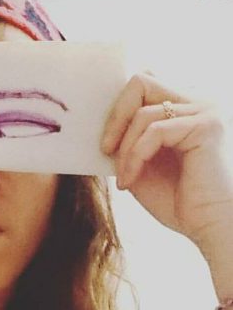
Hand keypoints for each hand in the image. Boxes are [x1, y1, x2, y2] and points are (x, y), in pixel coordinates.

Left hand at [101, 72, 232, 244]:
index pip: (144, 83)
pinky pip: (154, 131)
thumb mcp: (141, 164)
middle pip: (140, 81)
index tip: (105, 138)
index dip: (118, 105)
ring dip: (124, 149)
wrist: (210, 228)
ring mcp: (205, 111)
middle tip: (104, 148)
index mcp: (184, 109)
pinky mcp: (206, 126)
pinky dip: (135, 157)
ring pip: (142, 112)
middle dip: (116, 117)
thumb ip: (127, 140)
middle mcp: (197, 103)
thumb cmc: (178, 201)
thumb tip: (98, 122)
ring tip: (124, 178)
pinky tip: (130, 181)